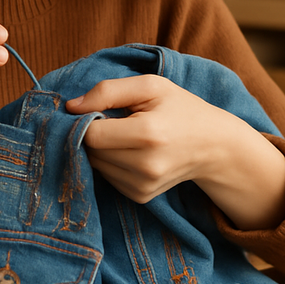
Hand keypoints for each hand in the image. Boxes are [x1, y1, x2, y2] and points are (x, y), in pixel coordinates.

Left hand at [66, 75, 284, 229]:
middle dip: (93, 133)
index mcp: (147, 134)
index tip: (96, 109)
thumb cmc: (180, 108)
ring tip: (123, 134)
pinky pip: (107, 177)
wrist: (214, 145)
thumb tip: (70, 107)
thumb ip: (107, 91)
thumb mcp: (150, 86)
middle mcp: (145, 166)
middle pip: (91, 151)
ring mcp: (143, 186)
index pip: (91, 133)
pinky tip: (129, 151)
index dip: (86, 119)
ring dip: (101, 149)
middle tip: (112, 119)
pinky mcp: (141, 197)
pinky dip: (111, 163)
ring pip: (95, 166)